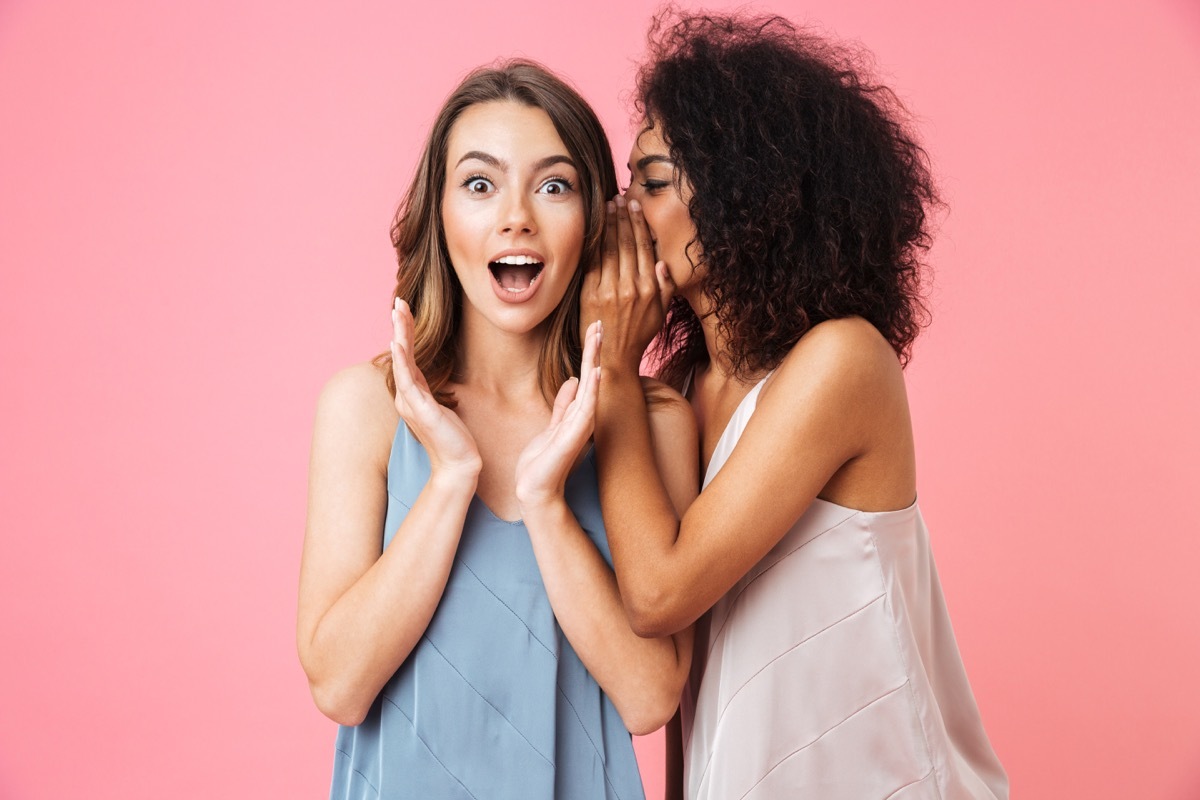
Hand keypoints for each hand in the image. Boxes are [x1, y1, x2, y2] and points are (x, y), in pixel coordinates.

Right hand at [390, 298, 481, 478]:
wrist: (459, 466)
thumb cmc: (454, 440)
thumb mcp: (444, 408)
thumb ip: (435, 393)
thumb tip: (436, 383)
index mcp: (414, 395)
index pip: (408, 358)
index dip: (406, 334)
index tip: (406, 311)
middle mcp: (407, 397)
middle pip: (401, 354)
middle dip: (400, 326)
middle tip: (399, 301)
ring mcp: (411, 403)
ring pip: (402, 361)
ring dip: (400, 334)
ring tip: (397, 312)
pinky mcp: (420, 409)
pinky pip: (407, 379)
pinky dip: (402, 359)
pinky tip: (398, 342)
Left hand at [515, 321, 601, 509]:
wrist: (534, 489)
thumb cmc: (542, 461)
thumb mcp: (551, 426)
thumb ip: (563, 405)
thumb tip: (572, 380)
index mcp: (576, 412)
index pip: (585, 375)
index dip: (589, 352)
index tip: (593, 327)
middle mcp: (582, 417)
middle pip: (591, 376)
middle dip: (594, 349)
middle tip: (598, 322)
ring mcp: (580, 427)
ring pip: (591, 387)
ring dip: (594, 361)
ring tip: (598, 337)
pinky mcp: (573, 437)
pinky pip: (585, 409)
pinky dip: (592, 391)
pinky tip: (595, 373)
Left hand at [581, 196, 674, 373]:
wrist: (614, 358)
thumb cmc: (638, 335)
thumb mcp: (661, 313)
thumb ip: (666, 288)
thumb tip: (663, 263)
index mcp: (650, 288)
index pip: (643, 247)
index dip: (637, 224)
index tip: (633, 207)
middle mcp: (631, 286)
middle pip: (625, 243)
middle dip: (621, 217)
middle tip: (618, 198)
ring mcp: (609, 290)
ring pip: (609, 248)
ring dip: (607, 224)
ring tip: (606, 206)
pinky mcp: (591, 294)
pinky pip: (593, 262)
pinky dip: (594, 242)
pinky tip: (593, 228)